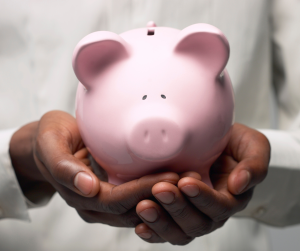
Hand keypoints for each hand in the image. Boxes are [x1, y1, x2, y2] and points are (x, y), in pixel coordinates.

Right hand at [9, 110, 178, 226]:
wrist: (48, 142)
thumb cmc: (50, 138)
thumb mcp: (51, 144)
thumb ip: (63, 166)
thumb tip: (86, 188)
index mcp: (78, 195)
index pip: (116, 200)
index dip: (143, 190)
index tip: (170, 176)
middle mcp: (94, 205)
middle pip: (132, 209)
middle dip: (161, 195)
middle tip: (189, 179)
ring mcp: (105, 202)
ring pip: (140, 210)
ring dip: (164, 198)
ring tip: (190, 180)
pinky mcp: (114, 193)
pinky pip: (139, 200)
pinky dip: (158, 193)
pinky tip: (176, 180)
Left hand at [134, 123, 269, 244]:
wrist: (213, 140)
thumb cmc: (232, 142)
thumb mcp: (252, 145)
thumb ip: (254, 164)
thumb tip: (239, 185)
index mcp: (231, 198)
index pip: (220, 207)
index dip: (203, 198)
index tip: (186, 181)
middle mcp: (211, 212)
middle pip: (197, 223)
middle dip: (178, 207)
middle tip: (161, 190)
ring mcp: (191, 214)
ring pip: (179, 231)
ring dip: (161, 221)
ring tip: (144, 206)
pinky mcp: (173, 214)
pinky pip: (164, 231)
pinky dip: (152, 231)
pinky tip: (140, 225)